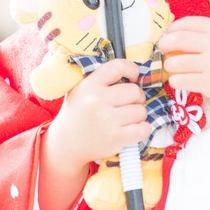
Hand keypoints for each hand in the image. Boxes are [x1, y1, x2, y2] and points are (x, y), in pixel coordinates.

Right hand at [44, 58, 151, 172]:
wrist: (66, 142)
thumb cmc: (79, 113)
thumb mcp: (81, 90)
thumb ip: (102, 80)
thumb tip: (132, 73)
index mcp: (89, 85)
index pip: (118, 66)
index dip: (132, 70)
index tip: (133, 78)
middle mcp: (97, 100)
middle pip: (135, 91)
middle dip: (137, 98)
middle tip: (129, 104)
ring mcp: (106, 120)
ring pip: (140, 111)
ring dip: (139, 115)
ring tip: (128, 118)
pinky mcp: (114, 138)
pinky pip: (142, 129)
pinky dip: (143, 129)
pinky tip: (134, 129)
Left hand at [159, 17, 209, 108]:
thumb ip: (209, 33)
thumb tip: (178, 33)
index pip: (187, 23)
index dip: (172, 28)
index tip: (167, 34)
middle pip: (177, 39)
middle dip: (164, 44)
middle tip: (162, 50)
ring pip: (175, 62)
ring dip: (169, 66)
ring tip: (172, 68)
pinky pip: (181, 80)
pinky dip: (175, 81)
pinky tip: (179, 81)